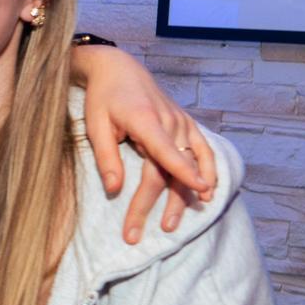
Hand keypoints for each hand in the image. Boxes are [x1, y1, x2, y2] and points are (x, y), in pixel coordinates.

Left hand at [75, 46, 218, 242]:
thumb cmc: (103, 98)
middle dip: (156, 205)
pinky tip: (207, 192)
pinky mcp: (185, 124)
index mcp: (146, 121)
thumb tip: (115, 189)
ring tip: (172, 225)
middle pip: (168, 171)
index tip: (198, 193)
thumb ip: (106, 157)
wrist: (119, 69)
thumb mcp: (96, 125)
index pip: (167, 152)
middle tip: (136, 235)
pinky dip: (208, 170)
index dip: (184, 173)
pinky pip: (202, 149)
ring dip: (183, 196)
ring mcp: (181, 123)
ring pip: (188, 165)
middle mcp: (170, 122)